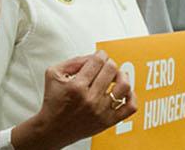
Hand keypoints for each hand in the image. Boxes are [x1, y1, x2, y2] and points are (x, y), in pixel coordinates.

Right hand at [12, 52, 135, 149]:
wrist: (52, 128)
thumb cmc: (54, 102)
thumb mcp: (54, 74)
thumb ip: (72, 61)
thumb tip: (92, 56)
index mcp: (76, 86)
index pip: (98, 61)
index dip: (100, 55)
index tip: (99, 57)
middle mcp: (90, 99)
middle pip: (111, 69)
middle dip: (109, 63)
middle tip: (105, 67)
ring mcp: (101, 111)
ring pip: (124, 86)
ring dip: (122, 76)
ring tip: (116, 77)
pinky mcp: (108, 121)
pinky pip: (130, 107)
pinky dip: (131, 96)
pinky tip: (123, 92)